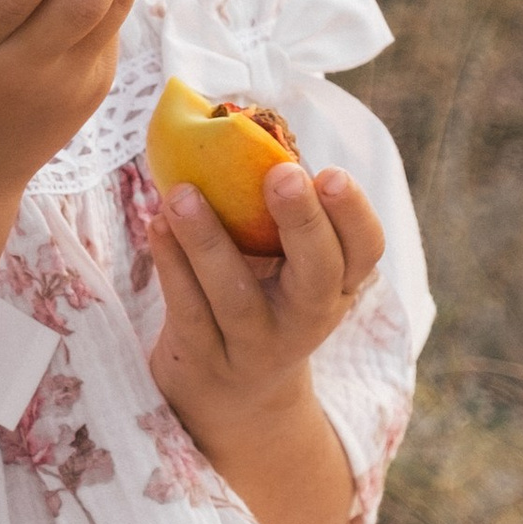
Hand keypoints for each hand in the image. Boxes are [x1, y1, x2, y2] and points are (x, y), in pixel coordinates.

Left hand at [147, 159, 385, 451]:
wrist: (234, 398)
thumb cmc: (264, 300)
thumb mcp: (289, 267)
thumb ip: (280, 213)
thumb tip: (242, 125)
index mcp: (337, 284)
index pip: (365, 250)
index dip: (353, 214)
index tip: (330, 174)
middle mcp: (307, 318)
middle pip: (317, 274)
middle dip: (302, 222)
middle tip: (283, 175)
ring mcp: (256, 345)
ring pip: (236, 296)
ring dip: (208, 241)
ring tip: (182, 194)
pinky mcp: (206, 360)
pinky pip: (187, 310)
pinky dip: (171, 265)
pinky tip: (157, 225)